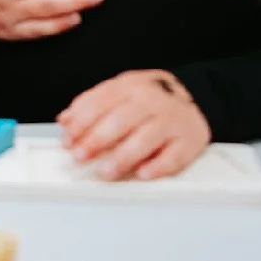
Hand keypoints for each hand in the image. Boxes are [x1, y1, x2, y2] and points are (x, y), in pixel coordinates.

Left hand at [57, 69, 211, 179]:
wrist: (196, 96)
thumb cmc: (149, 98)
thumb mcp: (120, 90)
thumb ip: (91, 103)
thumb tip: (65, 120)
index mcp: (130, 86)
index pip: (101, 102)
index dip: (81, 123)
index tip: (68, 141)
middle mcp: (151, 102)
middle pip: (121, 120)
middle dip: (97, 140)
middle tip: (80, 157)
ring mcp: (171, 121)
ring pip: (145, 139)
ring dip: (122, 157)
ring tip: (105, 171)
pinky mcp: (188, 141)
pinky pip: (173, 156)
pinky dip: (157, 166)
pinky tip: (142, 173)